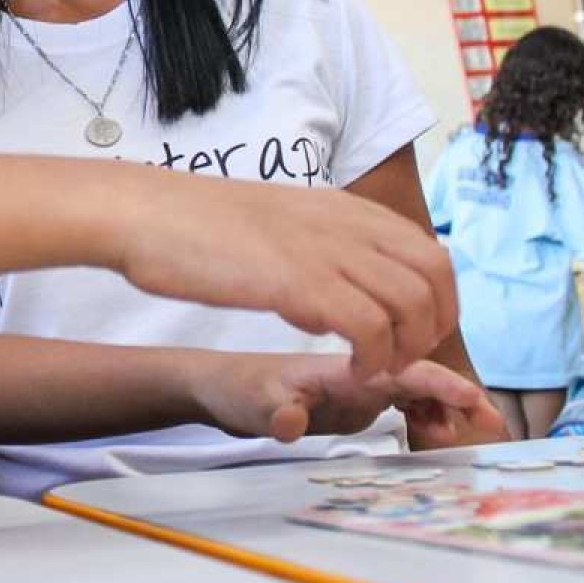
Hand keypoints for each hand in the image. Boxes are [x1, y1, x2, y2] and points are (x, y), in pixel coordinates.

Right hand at [125, 176, 457, 379]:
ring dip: (405, 348)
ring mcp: (326, 252)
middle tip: (401, 357)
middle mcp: (345, 225)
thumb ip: (313, 247)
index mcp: (342, 209)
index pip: (428, 250)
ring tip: (374, 370)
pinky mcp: (301, 284)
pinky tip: (350, 372)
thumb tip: (328, 286)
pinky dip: (373, 360)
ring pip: (412, 303)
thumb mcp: (276, 223)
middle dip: (433, 325)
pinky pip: (371, 329)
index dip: (436, 298)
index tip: (411, 331)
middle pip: (435, 275)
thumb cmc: (194, 223)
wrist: (147, 213)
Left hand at [196, 354, 504, 444]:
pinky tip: (434, 431)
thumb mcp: (254, 407)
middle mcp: (357, 365)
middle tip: (488, 426)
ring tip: (457, 435)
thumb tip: (292, 425)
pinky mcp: (360, 389)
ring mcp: (361, 376)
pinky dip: (428, 408)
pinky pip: (406, 393)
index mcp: (340, 365)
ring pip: (418, 382)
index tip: (476, 403)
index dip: (441, 384)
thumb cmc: (239, 389)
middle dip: (458, 394)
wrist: (222, 383)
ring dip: (445, 404)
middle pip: (420, 370)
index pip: (401, 367)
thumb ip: (278, 416)